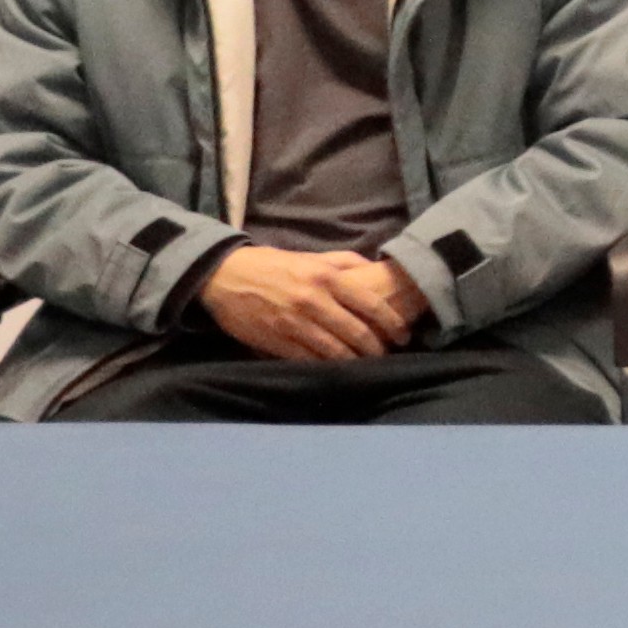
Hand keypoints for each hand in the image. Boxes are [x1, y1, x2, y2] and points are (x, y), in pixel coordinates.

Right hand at [198, 245, 402, 363]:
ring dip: (355, 362)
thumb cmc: (273, 265)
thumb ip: (345, 262)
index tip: (404, 334)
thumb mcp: (312, 256)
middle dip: (378, 348)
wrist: (224, 275)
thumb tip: (377, 267)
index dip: (393, 323)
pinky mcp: (276, 341)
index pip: (371, 305)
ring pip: (335, 351)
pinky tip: (339, 370)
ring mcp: (294, 324)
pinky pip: (308, 359)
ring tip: (368, 366)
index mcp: (327, 278)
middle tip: (389, 355)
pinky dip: (327, 367)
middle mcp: (314, 301)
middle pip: (357, 333)